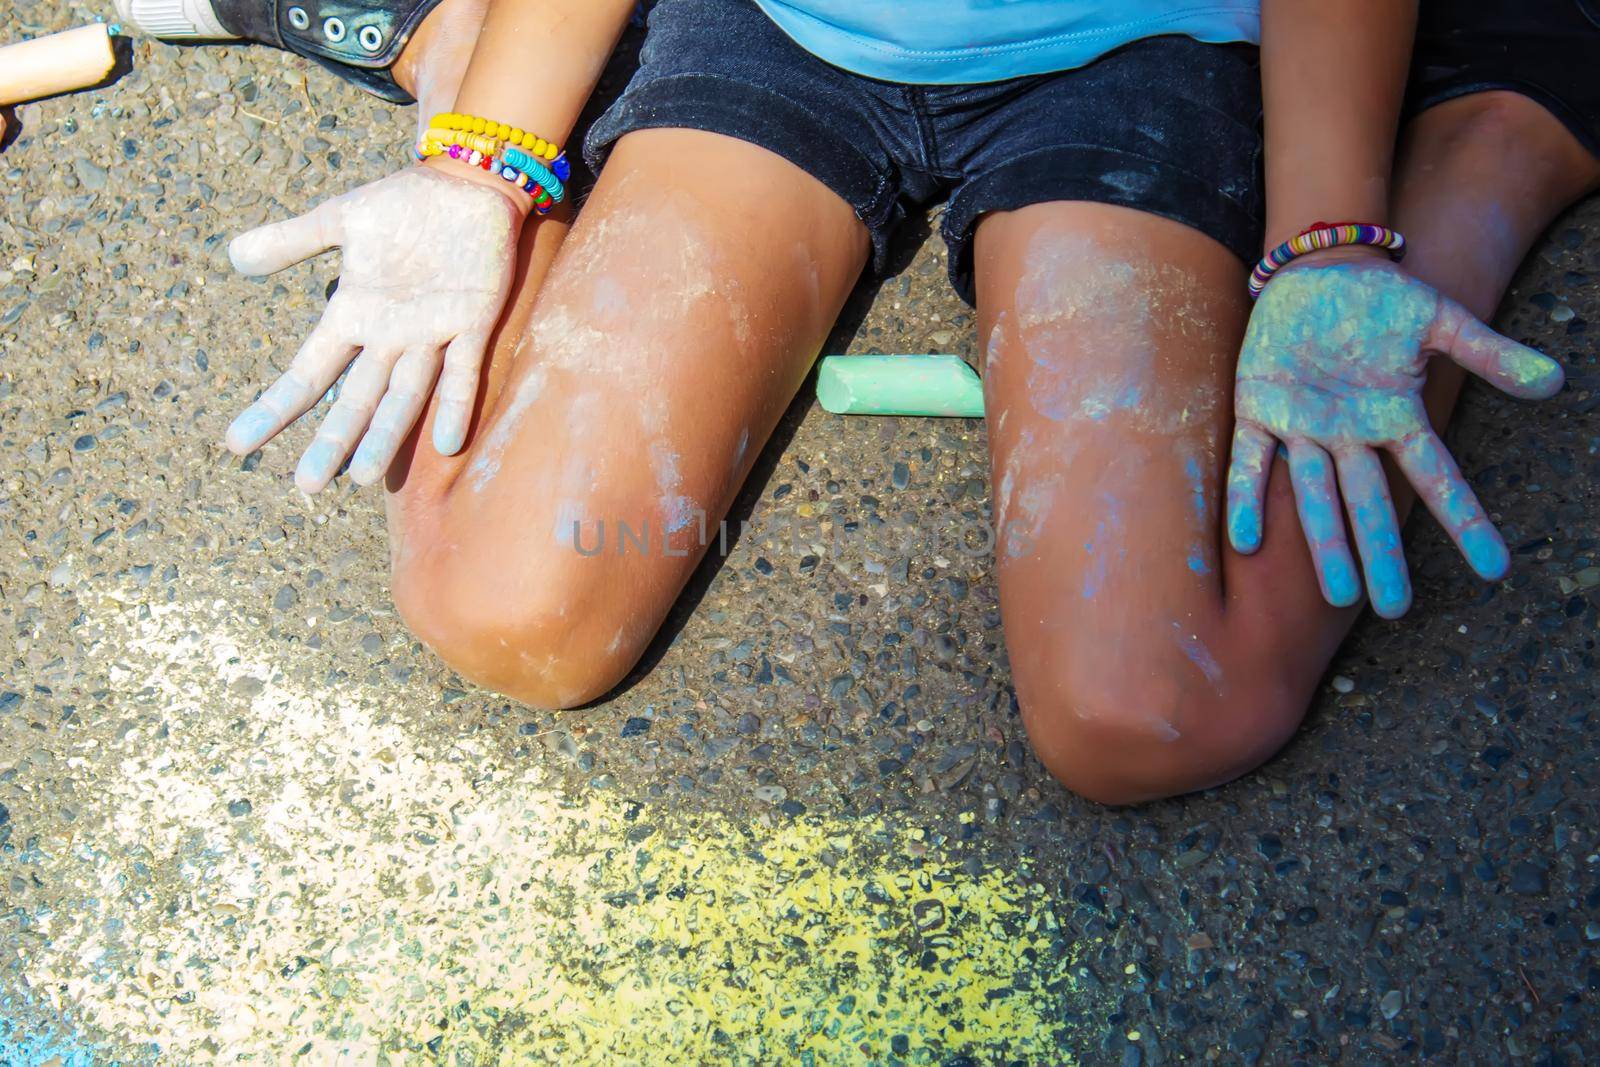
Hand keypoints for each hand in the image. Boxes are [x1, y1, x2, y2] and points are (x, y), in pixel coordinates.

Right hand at [224, 165, 524, 491]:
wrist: (467, 182)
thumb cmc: (405, 202)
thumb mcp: (341, 218)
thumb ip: (292, 241)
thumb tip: (233, 256)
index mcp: (353, 315)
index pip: (307, 373)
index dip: (276, 407)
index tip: (236, 444)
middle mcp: (388, 337)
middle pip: (354, 399)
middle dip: (331, 441)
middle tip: (305, 486)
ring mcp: (431, 335)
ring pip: (403, 396)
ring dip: (384, 436)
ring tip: (363, 477)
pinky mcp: (473, 323)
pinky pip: (463, 372)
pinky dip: (455, 405)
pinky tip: (447, 442)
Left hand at [1226, 257, 1563, 616]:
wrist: (1316, 270)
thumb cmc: (1380, 299)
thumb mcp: (1439, 320)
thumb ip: (1489, 353)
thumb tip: (1556, 381)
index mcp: (1396, 419)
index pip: (1437, 479)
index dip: (1464, 521)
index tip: (1495, 569)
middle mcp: (1350, 436)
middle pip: (1370, 504)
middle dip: (1381, 555)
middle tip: (1396, 608)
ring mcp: (1302, 428)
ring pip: (1315, 496)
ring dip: (1326, 545)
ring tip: (1338, 596)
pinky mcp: (1257, 410)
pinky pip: (1250, 463)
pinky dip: (1246, 499)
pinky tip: (1246, 540)